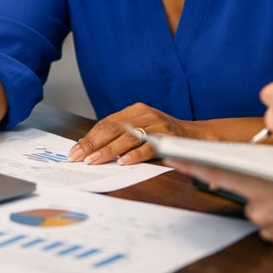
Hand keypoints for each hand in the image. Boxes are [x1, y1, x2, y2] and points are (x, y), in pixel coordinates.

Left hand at [68, 102, 188, 165]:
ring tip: (94, 160)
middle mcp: (145, 114)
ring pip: (127, 137)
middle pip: (113, 128)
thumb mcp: (142, 128)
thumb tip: (92, 150)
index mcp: (135, 110)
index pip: (107, 123)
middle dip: (93, 144)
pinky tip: (123, 162)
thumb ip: (122, 135)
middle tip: (79, 157)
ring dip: (108, 150)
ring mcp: (157, 125)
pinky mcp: (168, 138)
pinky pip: (148, 147)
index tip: (76, 151)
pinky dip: (135, 155)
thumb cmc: (164, 135)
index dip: (89, 137)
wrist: (196, 136)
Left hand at [167, 159, 272, 253]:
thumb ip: (271, 165)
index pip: (215, 171)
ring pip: (259, 203)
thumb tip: (252, 165)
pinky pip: (271, 219)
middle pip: (241, 187)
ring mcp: (268, 226)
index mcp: (261, 183)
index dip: (190, 163)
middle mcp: (259, 207)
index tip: (170, 155)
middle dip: (252, 179)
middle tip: (271, 173)